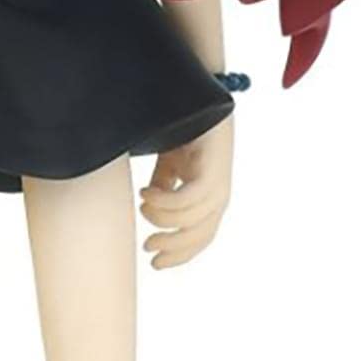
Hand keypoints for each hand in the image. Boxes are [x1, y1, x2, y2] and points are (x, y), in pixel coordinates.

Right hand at [138, 117, 231, 269]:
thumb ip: (163, 189)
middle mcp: (218, 195)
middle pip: (199, 236)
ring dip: (162, 219)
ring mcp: (219, 182)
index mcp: (209, 199)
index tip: (153, 263)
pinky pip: (190, 198)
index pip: (200, 238)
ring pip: (192, 219)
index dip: (179, 255)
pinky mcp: (213, 167)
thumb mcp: (169, 166)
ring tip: (142, 206)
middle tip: (147, 245)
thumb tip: (148, 212)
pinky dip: (165, 201)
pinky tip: (146, 192)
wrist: (193, 98)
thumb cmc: (183, 130)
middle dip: (172, 246)